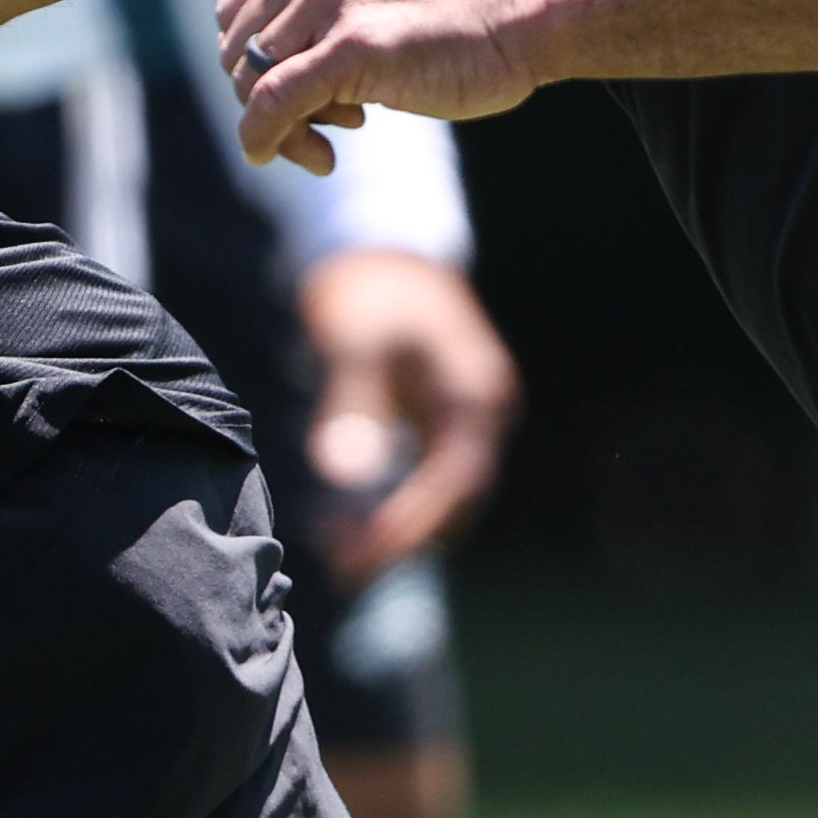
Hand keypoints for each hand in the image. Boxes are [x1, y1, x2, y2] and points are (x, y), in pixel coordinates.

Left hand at [216, 0, 547, 171]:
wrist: (527, 13)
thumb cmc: (459, 14)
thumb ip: (317, 14)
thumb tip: (262, 82)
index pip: (236, 17)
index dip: (253, 68)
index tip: (298, 96)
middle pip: (238, 53)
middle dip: (263, 102)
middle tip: (320, 129)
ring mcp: (329, 0)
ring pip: (253, 82)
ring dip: (284, 127)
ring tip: (336, 137)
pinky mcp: (350, 46)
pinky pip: (273, 102)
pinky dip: (267, 137)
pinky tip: (309, 160)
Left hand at [300, 248, 517, 587]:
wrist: (377, 247)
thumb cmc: (365, 289)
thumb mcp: (354, 342)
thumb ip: (351, 405)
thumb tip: (340, 475)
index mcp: (474, 395)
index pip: (455, 480)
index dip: (414, 523)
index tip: (368, 554)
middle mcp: (481, 413)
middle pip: (455, 500)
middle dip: (402, 539)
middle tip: (343, 570)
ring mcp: (463, 419)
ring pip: (441, 496)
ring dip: (396, 529)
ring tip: (336, 555)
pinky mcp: (438, 423)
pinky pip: (424, 480)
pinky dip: (390, 505)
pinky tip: (342, 521)